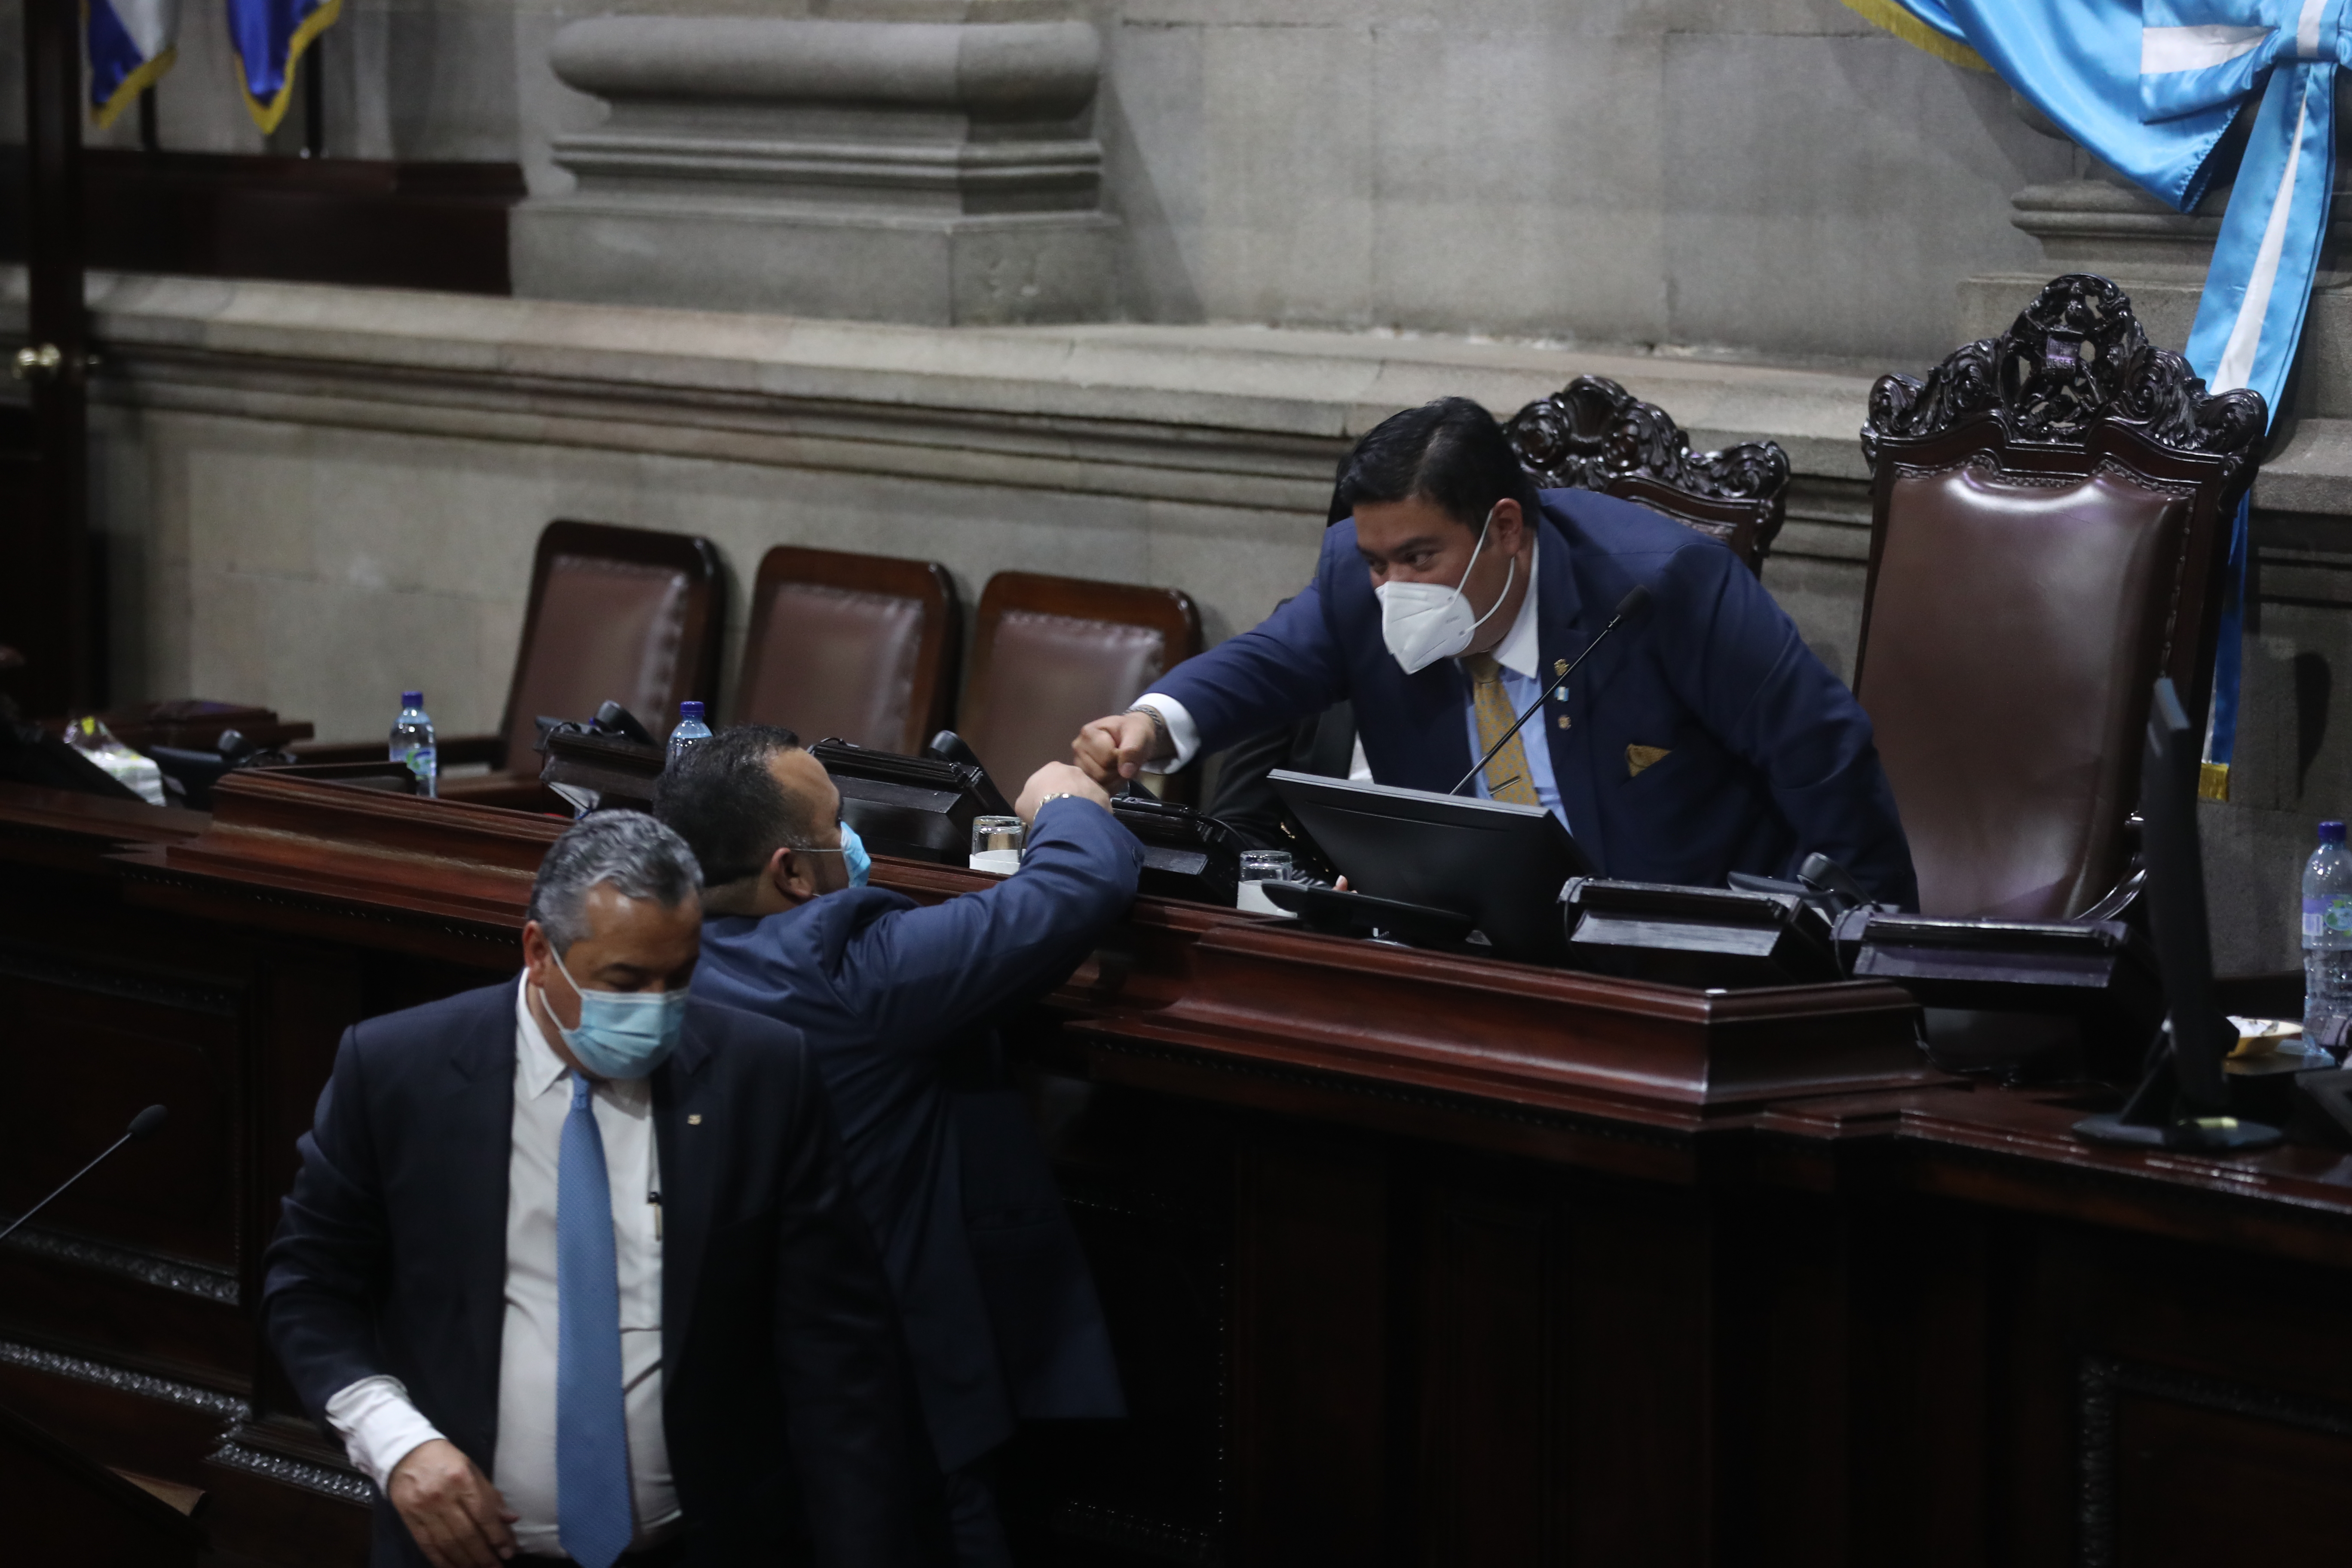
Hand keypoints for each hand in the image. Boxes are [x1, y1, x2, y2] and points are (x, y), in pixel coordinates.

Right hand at [388, 1439, 517, 1567]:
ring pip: (447, 1544)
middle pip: (466, 1533)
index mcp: (462, 1479)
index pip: (483, 1514)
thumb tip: (511, 1519)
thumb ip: (491, 1495)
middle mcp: (442, 1496)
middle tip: (496, 1567)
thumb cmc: (445, 1460)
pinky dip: (442, 1561)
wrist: (405, 1452)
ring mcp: (423, 1510)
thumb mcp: (472, 1469)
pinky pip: (427, 1546)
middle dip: (484, 1555)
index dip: (498, 1536)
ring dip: (466, 1562)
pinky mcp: (408, 1520)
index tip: (509, 1551)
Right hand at [1017, 762, 1110, 825]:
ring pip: (1086, 794)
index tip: (1047, 806)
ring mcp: (1091, 782)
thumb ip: (1028, 800)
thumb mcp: (1022, 803)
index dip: (1048, 793)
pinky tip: (1087, 825)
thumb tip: (1032, 804)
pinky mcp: (1104, 796)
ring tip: (1075, 822)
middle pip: (1071, 784)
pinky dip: (1094, 815)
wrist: (1063, 814)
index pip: (1050, 779)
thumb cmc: (1038, 805)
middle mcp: (1074, 770)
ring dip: (1082, 805)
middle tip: (1062, 814)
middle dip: (1067, 796)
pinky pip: (1098, 806)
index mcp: (1052, 768)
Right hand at [1072, 711, 1162, 784]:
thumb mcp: (1139, 734)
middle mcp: (1078, 749)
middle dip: (1118, 770)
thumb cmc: (1133, 731)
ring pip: (1099, 784)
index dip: (1121, 758)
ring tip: (1121, 765)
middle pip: (1101, 774)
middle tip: (1125, 760)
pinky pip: (1098, 790)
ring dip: (1116, 779)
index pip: (1107, 758)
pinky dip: (1112, 786)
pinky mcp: (1083, 776)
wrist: (1132, 736)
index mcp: (1088, 733)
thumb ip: (1133, 750)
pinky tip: (1116, 774)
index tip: (1126, 749)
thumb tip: (1125, 772)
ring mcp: (1079, 764)